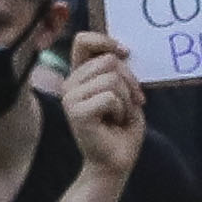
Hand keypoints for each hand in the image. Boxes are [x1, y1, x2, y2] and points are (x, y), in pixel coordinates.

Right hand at [59, 34, 146, 184]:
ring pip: (112, 79)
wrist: (116, 161)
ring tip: (119, 115)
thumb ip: (117, 70)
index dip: (106, 40)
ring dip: (126, 99)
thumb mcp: (124, 92)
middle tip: (131, 102)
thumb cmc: (122, 127)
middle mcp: (70, 83)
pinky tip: (114, 123)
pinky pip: (111, 97)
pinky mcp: (77, 113)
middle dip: (130, 80)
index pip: (83, 40)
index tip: (125, 52)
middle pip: (108, 60)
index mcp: (80, 75)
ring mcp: (70, 98)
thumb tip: (122, 50)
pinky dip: (122, 110)